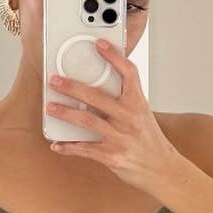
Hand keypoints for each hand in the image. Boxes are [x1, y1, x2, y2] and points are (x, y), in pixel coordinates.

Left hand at [45, 41, 180, 197]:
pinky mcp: (112, 156)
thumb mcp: (142, 113)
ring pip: (87, 121)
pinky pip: (85, 150)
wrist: (161, 168)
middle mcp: (129, 118)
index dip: (114, 56)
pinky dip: (69, 147)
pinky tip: (57, 145)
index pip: (128, 73)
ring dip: (66, 114)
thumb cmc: (149, 139)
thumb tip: (96, 88)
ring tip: (51, 108)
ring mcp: (120, 137)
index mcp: (137, 103)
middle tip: (55, 81)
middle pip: (97, 97)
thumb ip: (123, 100)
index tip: (99, 44)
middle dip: (73, 87)